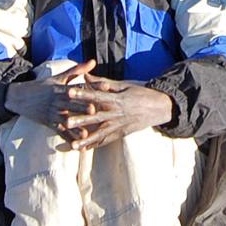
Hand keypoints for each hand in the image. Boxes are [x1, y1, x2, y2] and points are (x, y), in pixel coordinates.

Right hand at [6, 57, 97, 130]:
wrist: (19, 97)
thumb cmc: (42, 86)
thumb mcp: (59, 77)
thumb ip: (77, 70)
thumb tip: (93, 61)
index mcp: (61, 89)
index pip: (79, 86)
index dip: (93, 86)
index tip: (106, 86)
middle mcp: (57, 101)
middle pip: (72, 104)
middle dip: (82, 108)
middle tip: (94, 111)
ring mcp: (52, 113)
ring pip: (65, 121)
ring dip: (75, 128)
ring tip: (85, 134)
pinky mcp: (48, 122)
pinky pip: (59, 132)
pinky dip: (68, 138)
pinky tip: (77, 145)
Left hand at [58, 80, 173, 149]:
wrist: (159, 107)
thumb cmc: (140, 93)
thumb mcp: (124, 84)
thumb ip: (103, 82)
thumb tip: (86, 75)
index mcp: (116, 99)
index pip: (97, 96)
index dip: (83, 94)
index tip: (69, 92)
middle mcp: (117, 113)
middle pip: (96, 117)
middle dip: (81, 120)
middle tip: (66, 122)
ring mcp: (119, 125)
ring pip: (100, 134)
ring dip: (86, 140)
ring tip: (73, 145)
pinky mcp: (121, 134)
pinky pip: (107, 141)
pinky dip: (95, 145)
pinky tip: (83, 150)